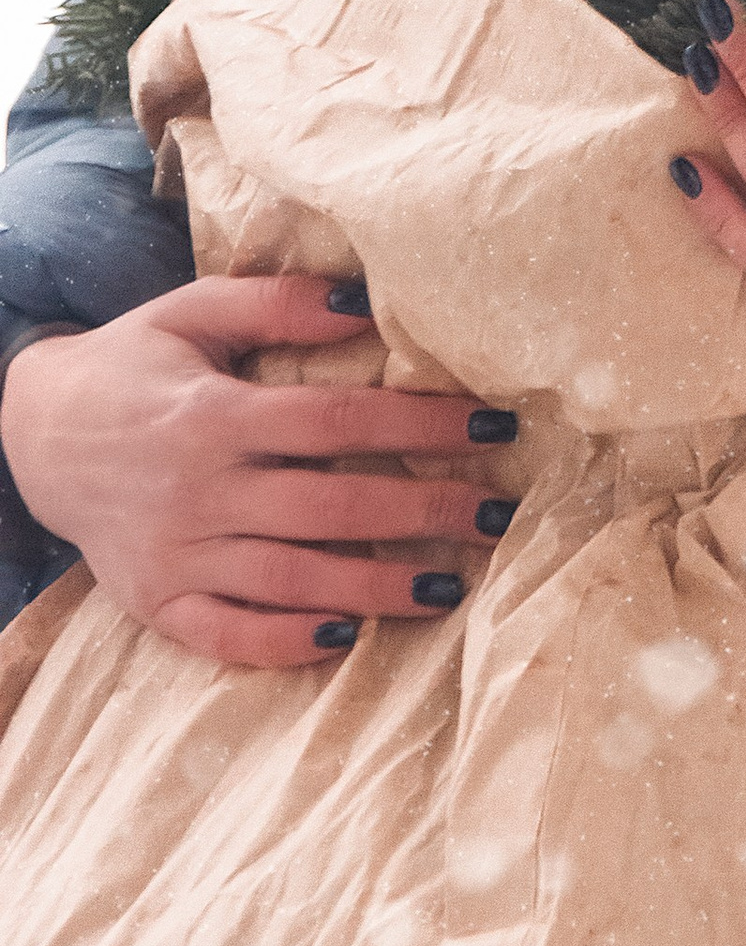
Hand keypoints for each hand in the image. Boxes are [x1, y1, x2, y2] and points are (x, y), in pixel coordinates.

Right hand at [0, 277, 519, 668]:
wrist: (32, 431)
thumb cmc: (134, 364)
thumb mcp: (192, 312)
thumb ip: (277, 304)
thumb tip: (365, 302)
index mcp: (216, 415)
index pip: (340, 421)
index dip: (423, 425)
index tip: (495, 428)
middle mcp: (199, 490)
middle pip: (332, 507)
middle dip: (425, 512)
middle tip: (499, 516)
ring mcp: (176, 554)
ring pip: (292, 580)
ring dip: (377, 587)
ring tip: (451, 586)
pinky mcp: (156, 601)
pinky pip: (227, 635)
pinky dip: (287, 643)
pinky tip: (348, 638)